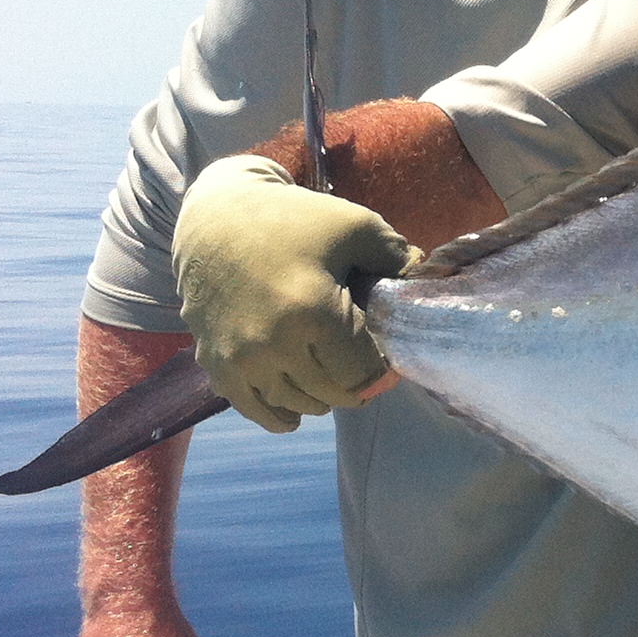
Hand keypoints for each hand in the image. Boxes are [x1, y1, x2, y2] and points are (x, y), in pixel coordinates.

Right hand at [174, 155, 417, 431]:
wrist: (216, 219)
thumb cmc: (292, 220)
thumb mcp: (355, 225)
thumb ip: (396, 258)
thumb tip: (423, 286)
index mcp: (312, 312)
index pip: (362, 372)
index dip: (381, 369)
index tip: (386, 359)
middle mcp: (272, 344)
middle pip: (331, 393)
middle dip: (354, 385)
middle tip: (362, 370)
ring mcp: (239, 359)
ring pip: (296, 404)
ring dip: (321, 399)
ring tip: (332, 380)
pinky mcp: (214, 363)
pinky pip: (253, 409)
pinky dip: (278, 416)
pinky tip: (296, 412)